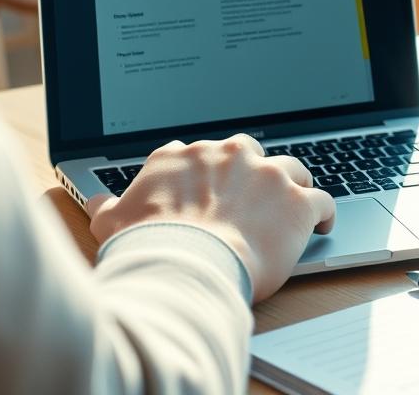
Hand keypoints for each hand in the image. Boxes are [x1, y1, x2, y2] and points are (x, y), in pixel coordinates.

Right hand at [86, 135, 335, 301]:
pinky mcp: (295, 201)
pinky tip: (321, 224)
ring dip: (291, 185)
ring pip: (290, 168)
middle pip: (248, 151)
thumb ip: (106, 206)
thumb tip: (96, 200)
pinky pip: (321, 199)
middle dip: (252, 172)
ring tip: (291, 206)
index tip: (212, 190)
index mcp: (180, 156)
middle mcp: (224, 154)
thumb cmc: (147, 247)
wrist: (186, 267)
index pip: (198, 154)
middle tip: (252, 198)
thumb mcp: (111, 224)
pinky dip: (322, 212)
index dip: (209, 173)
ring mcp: (264, 174)